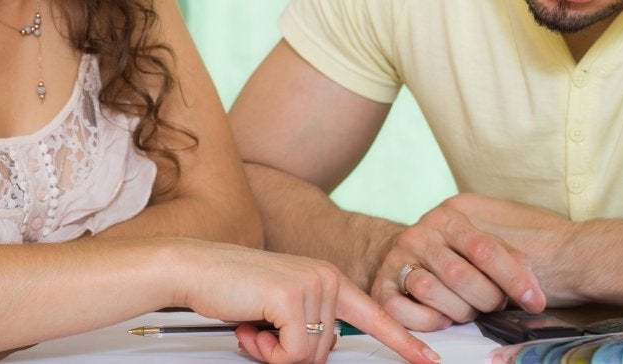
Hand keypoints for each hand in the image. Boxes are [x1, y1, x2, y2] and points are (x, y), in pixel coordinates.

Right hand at [170, 240, 438, 363]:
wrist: (194, 268)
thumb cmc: (232, 289)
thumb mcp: (281, 306)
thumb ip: (309, 323)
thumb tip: (321, 353)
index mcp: (328, 277)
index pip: (375, 315)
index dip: (403, 341)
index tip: (429, 359)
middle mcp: (326, 277)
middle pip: (330, 350)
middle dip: (292, 353)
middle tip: (263, 331)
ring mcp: (312, 286)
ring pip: (311, 355)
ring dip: (275, 352)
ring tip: (254, 324)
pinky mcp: (292, 299)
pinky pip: (293, 354)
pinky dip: (268, 352)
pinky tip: (250, 326)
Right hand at [370, 194, 548, 330]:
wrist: (399, 252)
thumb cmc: (451, 253)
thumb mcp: (479, 243)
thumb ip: (507, 258)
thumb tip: (533, 290)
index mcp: (448, 218)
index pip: (484, 248)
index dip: (514, 278)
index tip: (535, 301)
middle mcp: (419, 235)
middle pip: (459, 274)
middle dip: (486, 298)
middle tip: (495, 305)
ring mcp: (396, 259)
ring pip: (430, 290)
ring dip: (459, 310)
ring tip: (468, 310)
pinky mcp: (380, 287)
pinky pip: (402, 310)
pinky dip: (427, 321)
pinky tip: (442, 318)